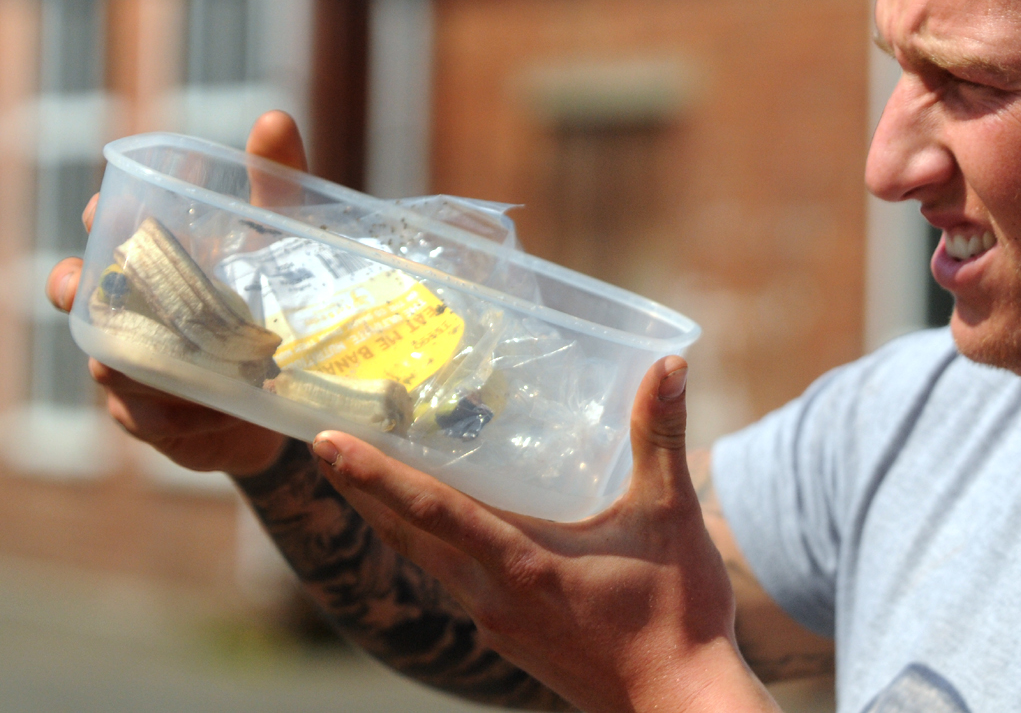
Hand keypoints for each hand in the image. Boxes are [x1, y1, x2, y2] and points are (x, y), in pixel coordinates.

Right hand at [44, 111, 307, 477]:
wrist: (297, 389)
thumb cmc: (277, 294)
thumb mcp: (283, 238)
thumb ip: (276, 183)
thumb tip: (271, 120)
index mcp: (155, 263)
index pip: (106, 232)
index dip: (98, 221)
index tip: (102, 211)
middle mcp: (132, 314)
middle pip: (86, 302)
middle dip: (82, 293)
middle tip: (90, 287)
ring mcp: (137, 370)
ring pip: (114, 368)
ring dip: (143, 364)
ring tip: (173, 360)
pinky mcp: (158, 423)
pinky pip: (152, 420)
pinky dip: (183, 415)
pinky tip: (217, 410)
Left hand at [311, 356, 778, 712]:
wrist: (677, 708)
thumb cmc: (677, 616)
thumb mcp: (671, 516)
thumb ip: (663, 436)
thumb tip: (672, 361)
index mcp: (520, 564)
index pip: (430, 509)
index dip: (373, 473)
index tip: (324, 442)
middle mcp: (492, 597)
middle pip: (407, 535)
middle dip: (362, 489)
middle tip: (326, 443)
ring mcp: (497, 624)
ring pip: (427, 560)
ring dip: (393, 518)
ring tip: (369, 476)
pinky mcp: (511, 640)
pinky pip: (454, 581)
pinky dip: (432, 544)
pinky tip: (447, 527)